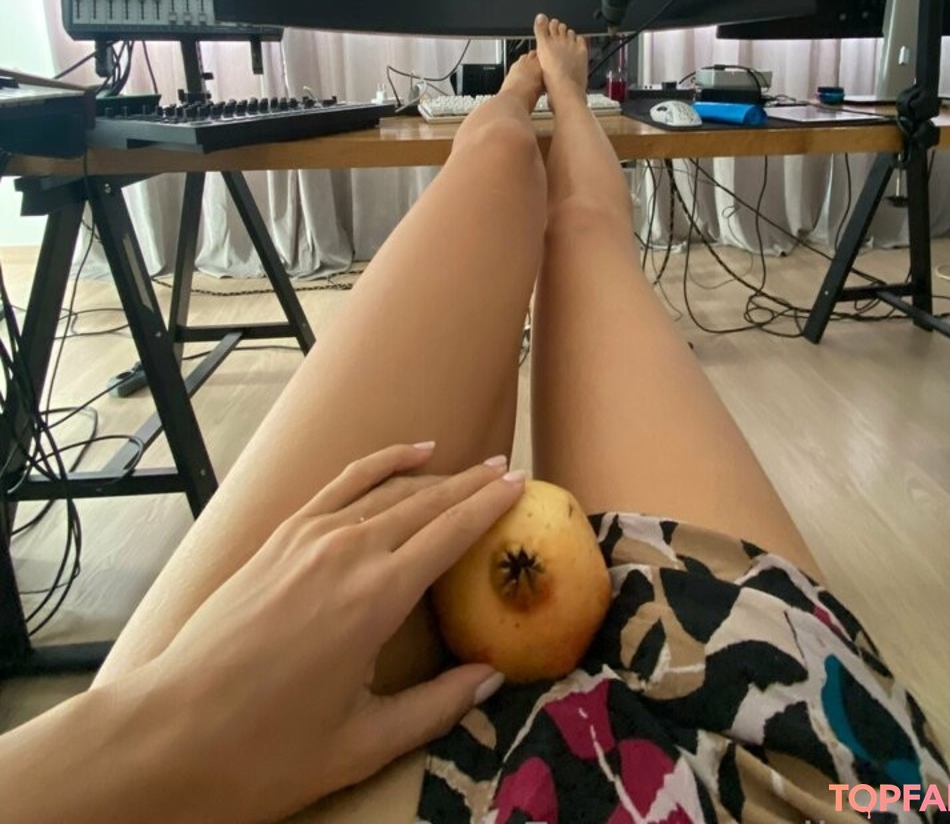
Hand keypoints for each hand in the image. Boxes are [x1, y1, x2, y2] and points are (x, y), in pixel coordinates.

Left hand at [127, 443, 524, 823]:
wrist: (168, 733)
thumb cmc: (265, 751)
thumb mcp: (362, 744)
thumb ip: (436, 708)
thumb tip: (493, 678)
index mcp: (376, 599)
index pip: (450, 534)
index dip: (491, 507)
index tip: (525, 486)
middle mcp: (347, 552)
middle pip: (425, 503)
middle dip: (472, 485)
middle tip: (511, 472)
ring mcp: (308, 537)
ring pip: (387, 490)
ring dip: (434, 476)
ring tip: (472, 467)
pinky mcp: (279, 537)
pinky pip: (341, 485)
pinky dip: (379, 463)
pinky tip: (408, 454)